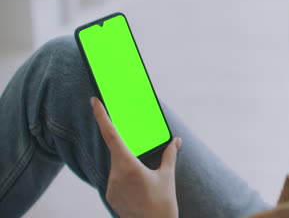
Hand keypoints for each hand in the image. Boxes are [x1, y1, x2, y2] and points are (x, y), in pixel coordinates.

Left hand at [90, 96, 181, 217]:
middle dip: (127, 147)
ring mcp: (110, 187)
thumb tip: (177, 141)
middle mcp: (115, 175)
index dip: (101, 116)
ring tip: (146, 181)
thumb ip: (170, 155)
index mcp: (128, 166)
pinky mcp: (110, 196)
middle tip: (139, 156)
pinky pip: (116, 179)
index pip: (111, 135)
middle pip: (117, 151)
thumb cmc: (163, 204)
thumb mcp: (168, 176)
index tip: (94, 101)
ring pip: (117, 165)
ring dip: (129, 164)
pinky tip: (139, 188)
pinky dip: (126, 177)